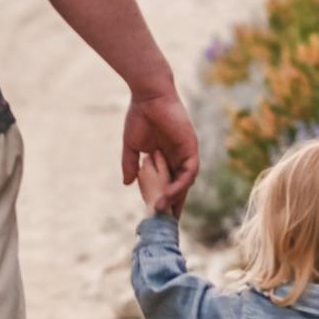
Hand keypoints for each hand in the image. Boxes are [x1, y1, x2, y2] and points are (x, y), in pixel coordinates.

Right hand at [121, 87, 198, 213]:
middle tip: (165, 224)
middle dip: (173, 205)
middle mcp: (179, 156)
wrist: (148, 95)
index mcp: (166, 156)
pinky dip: (179, 185)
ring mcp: (186, 152)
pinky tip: (168, 195)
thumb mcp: (132, 146)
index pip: (168, 182)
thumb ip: (131, 164)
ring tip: (161, 210)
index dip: (164, 199)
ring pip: (184, 182)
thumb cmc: (139, 115)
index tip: (157, 216)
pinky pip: (189, 172)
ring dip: (174, 198)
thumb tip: (127, 183)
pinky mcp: (191, 147)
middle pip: (179, 186)